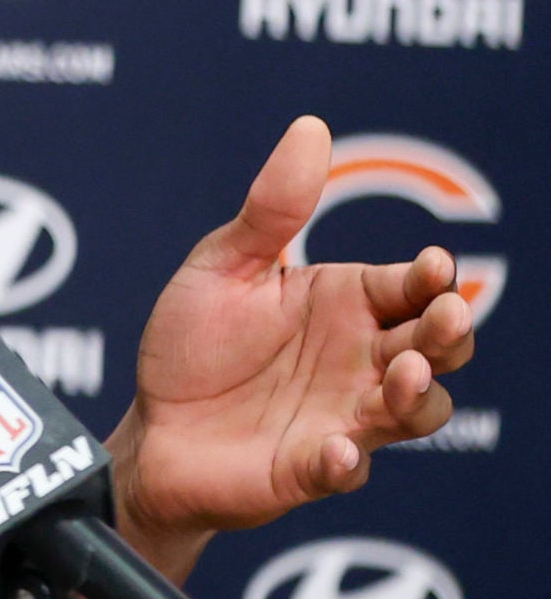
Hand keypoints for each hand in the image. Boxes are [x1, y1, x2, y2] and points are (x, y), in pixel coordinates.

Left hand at [108, 116, 474, 544]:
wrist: (150, 427)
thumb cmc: (192, 345)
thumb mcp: (223, 267)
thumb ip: (271, 210)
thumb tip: (310, 127)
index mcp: (346, 304)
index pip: (412, 286)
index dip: (431, 277)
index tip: (432, 265)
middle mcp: (361, 361)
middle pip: (437, 346)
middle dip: (449, 331)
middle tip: (440, 315)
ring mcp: (345, 417)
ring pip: (416, 410)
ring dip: (418, 396)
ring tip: (403, 375)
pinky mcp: (311, 469)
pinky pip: (345, 470)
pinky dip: (345, 462)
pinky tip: (332, 448)